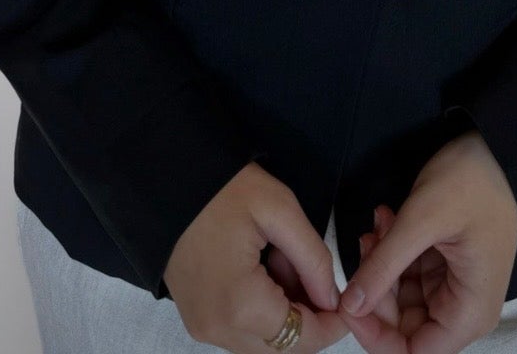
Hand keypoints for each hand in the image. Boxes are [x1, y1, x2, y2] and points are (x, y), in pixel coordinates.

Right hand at [163, 160, 353, 350]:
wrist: (166, 180)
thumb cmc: (221, 188)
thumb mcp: (279, 210)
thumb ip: (313, 258)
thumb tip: (333, 298)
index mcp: (240, 305)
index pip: (303, 338)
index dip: (333, 324)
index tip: (350, 298)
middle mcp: (218, 329)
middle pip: (284, 348)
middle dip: (309, 317)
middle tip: (311, 270)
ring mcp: (203, 328)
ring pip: (264, 342)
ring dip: (286, 313)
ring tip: (282, 260)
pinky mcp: (197, 319)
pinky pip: (242, 331)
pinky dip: (263, 310)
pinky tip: (264, 268)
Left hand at [335, 131, 516, 352]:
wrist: (497, 143)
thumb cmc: (472, 182)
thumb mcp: (422, 220)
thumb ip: (384, 266)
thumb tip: (349, 306)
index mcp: (469, 312)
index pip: (414, 352)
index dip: (376, 336)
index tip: (348, 302)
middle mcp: (463, 308)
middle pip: (404, 325)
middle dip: (376, 288)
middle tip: (367, 243)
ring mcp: (453, 286)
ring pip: (400, 297)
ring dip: (382, 263)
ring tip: (378, 222)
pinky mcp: (444, 266)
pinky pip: (408, 273)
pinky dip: (392, 250)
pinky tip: (386, 218)